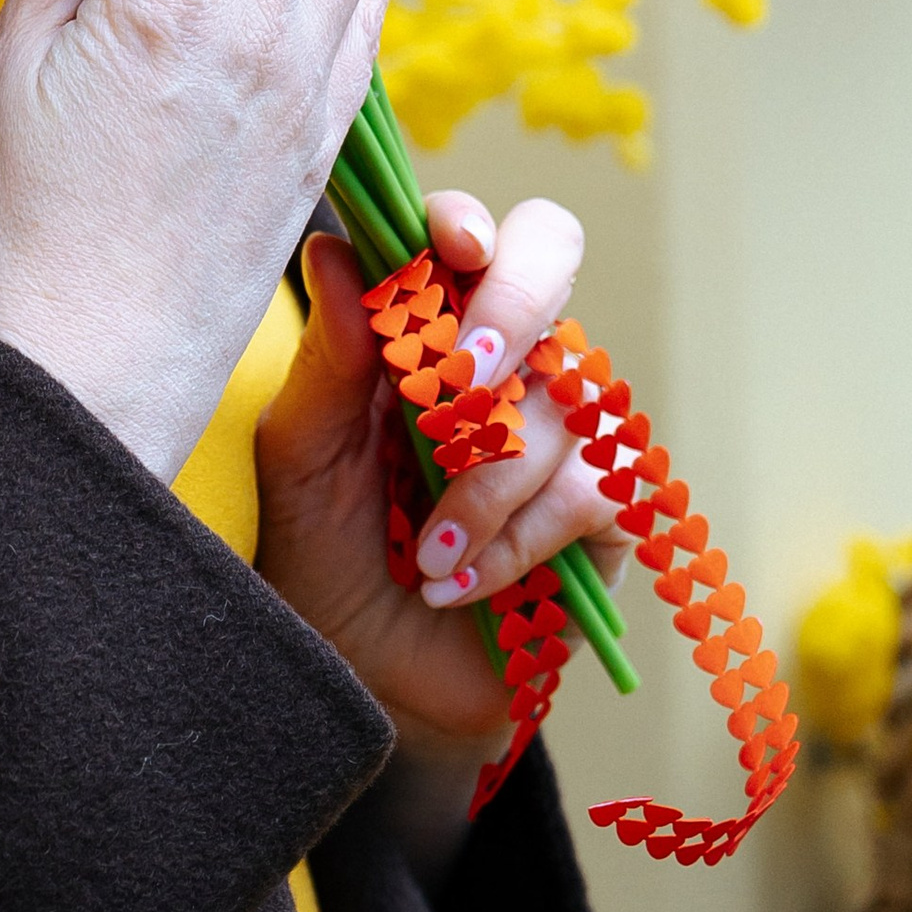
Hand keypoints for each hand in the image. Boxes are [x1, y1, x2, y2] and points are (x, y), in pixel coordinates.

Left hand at [253, 190, 633, 770]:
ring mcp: (562, 424)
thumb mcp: (304, 465)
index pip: (466, 232)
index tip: (446, 250)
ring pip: (558, 395)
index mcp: (421, 327)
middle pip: (550, 256)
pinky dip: (514, 540)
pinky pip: (588, 487)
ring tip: (423, 551)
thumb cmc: (327, 564)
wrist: (373, 687)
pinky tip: (461, 582)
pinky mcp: (608, 505)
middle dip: (509, 309)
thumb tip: (337, 251)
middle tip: (454, 383)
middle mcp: (501, 356)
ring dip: (482, 483)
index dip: (466, 223)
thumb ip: (329, 364)